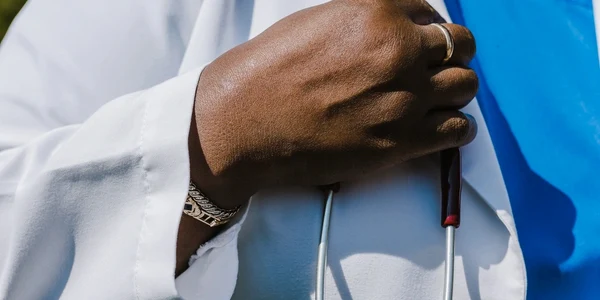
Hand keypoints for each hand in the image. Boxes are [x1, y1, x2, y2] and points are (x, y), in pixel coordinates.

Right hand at [190, 0, 477, 206]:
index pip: (429, 11)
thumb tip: (386, 28)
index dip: (427, 29)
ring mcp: (403, 97)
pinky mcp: (401, 141)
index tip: (422, 43)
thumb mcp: (315, 21)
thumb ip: (362, 21)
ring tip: (437, 99)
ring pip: (465, 86)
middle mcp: (397, 50)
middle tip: (435, 68)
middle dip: (450, 54)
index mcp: (375, 12)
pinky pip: (459, 130)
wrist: (242, 123)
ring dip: (454, 90)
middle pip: (460, 45)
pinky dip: (456, 128)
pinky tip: (441, 128)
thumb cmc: (266, 73)